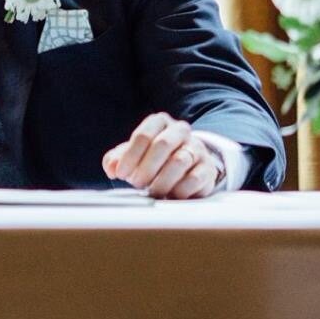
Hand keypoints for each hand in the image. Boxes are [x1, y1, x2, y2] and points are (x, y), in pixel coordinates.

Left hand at [102, 113, 224, 198]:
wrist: (187, 166)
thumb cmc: (154, 159)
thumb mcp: (134, 155)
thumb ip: (117, 159)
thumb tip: (111, 167)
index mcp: (160, 122)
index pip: (143, 135)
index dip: (129, 156)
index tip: (120, 174)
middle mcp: (180, 131)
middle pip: (162, 144)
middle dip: (146, 167)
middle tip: (136, 183)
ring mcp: (196, 148)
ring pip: (179, 161)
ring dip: (161, 180)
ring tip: (152, 191)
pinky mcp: (207, 168)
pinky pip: (194, 178)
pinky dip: (179, 190)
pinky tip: (170, 195)